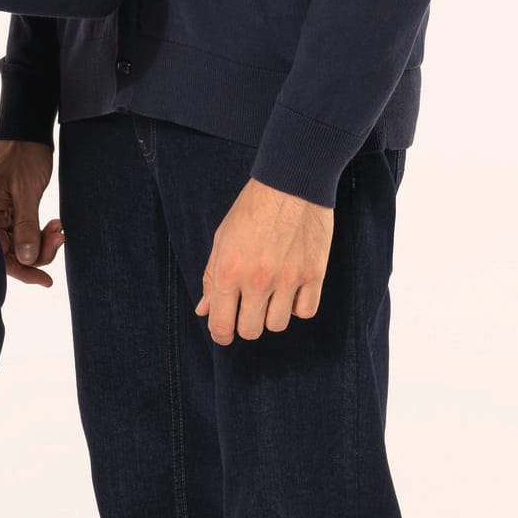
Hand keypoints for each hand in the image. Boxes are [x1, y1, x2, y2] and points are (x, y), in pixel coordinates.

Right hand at [0, 139, 62, 287]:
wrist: (27, 130)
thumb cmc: (22, 154)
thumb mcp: (26, 191)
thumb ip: (25, 227)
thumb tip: (27, 259)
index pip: (0, 255)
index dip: (23, 270)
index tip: (45, 280)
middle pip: (12, 252)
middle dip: (38, 252)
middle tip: (60, 237)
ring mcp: (1, 214)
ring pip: (21, 244)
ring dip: (43, 242)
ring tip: (59, 227)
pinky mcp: (12, 209)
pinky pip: (24, 231)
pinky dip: (41, 232)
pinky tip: (54, 225)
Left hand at [197, 177, 332, 342]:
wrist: (292, 183)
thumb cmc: (253, 208)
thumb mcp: (222, 238)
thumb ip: (211, 277)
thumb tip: (203, 310)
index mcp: (228, 271)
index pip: (221, 324)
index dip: (220, 334)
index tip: (224, 332)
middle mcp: (257, 280)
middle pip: (250, 331)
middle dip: (245, 324)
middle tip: (248, 308)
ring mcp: (288, 279)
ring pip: (277, 325)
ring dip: (272, 315)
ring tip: (271, 294)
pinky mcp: (314, 274)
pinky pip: (305, 312)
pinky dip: (297, 306)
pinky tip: (292, 290)